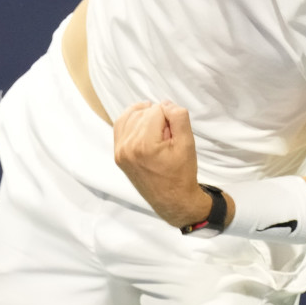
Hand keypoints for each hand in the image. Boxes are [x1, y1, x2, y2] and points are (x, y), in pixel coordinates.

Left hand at [112, 101, 208, 227]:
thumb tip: (165, 104)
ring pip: (132, 115)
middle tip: (168, 136)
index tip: (175, 133)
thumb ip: (179, 117)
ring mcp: (120, 151)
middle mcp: (127, 147)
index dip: (171, 117)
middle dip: (158, 118)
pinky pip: (120, 125)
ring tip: (158, 131)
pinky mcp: (117, 154)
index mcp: (144, 145)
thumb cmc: (182, 172)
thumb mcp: (188, 143)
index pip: (158, 110)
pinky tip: (143, 124)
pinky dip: (132, 120)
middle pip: (144, 112)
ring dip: (146, 117)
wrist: (173, 200)